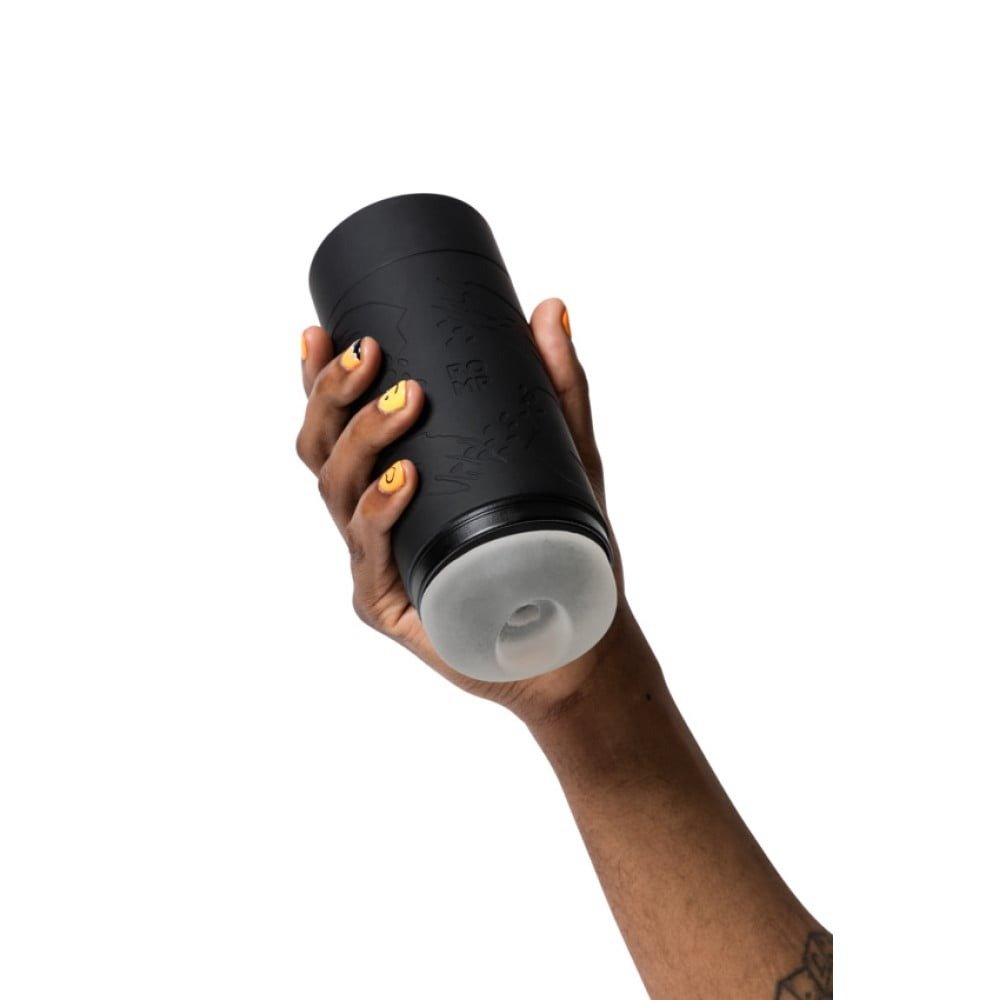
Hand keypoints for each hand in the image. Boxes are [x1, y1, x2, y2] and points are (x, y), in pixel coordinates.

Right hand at [295, 298, 639, 725]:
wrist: (580, 634)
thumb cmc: (562, 545)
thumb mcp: (563, 455)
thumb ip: (556, 385)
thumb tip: (551, 307)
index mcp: (395, 480)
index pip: (339, 424)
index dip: (318, 379)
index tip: (321, 329)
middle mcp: (374, 517)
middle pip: (323, 449)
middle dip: (333, 394)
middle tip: (372, 354)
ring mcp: (377, 562)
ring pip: (338, 491)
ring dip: (362, 439)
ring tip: (405, 401)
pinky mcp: (390, 605)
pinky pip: (371, 553)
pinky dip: (381, 511)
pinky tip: (403, 480)